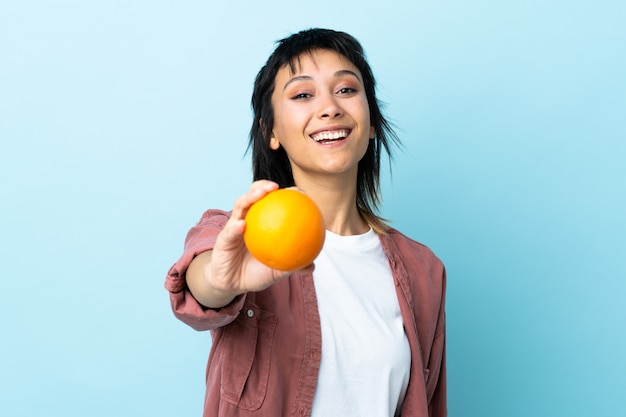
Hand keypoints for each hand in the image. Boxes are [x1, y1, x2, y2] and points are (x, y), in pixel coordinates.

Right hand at [187, 180, 313, 307]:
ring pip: (240, 205)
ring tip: (260, 193)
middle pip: (254, 195)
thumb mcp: (276, 271)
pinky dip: (235, 227)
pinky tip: (241, 225)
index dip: (286, 194)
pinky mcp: (223, 239)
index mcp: (261, 222)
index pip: (273, 202)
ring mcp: (234, 226)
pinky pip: (229, 232)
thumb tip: (312, 267)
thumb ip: (293, 266)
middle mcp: (248, 219)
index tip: (299, 192)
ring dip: (249, 196)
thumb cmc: (255, 272)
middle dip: (264, 185)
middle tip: (276, 186)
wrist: (232, 284)